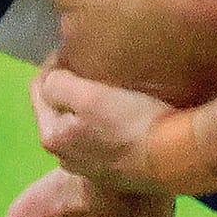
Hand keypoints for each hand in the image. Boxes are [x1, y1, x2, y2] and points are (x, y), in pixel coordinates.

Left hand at [31, 62, 189, 193]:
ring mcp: (90, 166)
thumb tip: (53, 76)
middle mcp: (65, 157)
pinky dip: (107, 120)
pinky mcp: (115, 170)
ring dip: (90, 103)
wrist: (178, 159)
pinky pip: (102, 135)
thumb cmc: (133, 124)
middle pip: (59, 107)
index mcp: (52, 136)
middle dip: (71, 85)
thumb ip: (59, 84)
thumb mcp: (88, 97)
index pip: (38, 88)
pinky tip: (126, 110)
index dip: (54, 61)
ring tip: (110, 86)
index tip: (75, 46)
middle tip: (93, 64)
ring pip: (81, 123)